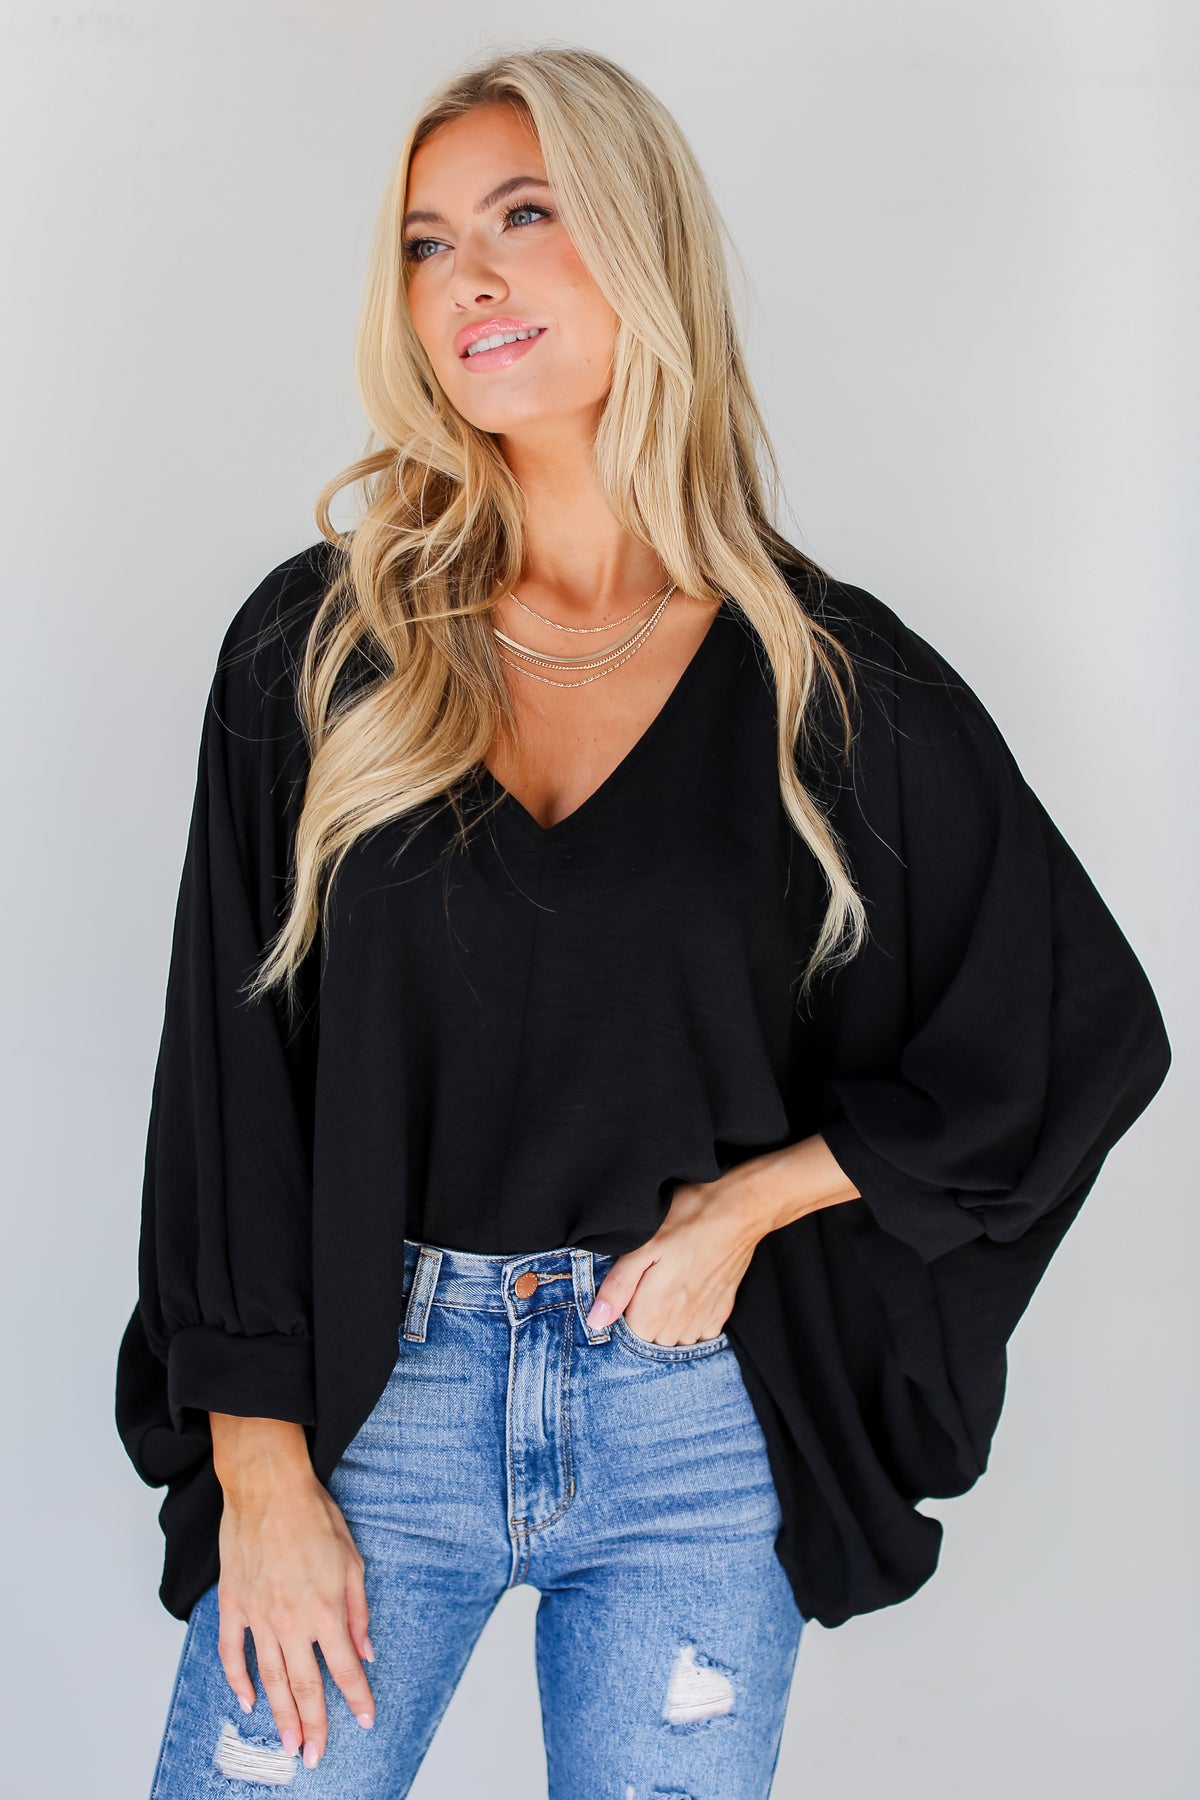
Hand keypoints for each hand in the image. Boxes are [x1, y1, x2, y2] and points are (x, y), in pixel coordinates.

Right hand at [211, 1419, 375, 1770]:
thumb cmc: (313, 1516)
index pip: (344, 1669)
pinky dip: (237, 1680)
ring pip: (269, 1679)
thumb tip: (367, 1651)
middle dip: (314, 1725)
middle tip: (314, 1756)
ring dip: (280, 1715)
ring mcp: (258, 1616)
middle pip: (304, 1685)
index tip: (366, 1720)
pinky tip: (247, 1701)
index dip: (357, 1698)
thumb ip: (359, 1611)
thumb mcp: (352, 1559)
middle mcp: (291, 1621)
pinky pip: (231, 1653)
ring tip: (287, 1744)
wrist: (267, 1487)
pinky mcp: (233, 1605)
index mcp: (325, 1610)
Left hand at [583, 1135, 859, 1343]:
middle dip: (642, 1318)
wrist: (740, 1207)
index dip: (620, 1314)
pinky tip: (687, 1296)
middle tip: (645, 1281)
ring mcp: (705, 1317)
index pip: (627, 1337)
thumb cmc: (688, 1217)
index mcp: (656, 1309)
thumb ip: (618, 1286)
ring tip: (666, 1287)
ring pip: (675, 1339)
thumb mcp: (642, 1244)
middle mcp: (682, 1322)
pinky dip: (691, 1322)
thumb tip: (596, 1320)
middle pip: (650, 1340)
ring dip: (666, 1323)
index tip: (625, 1290)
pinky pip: (701, 1333)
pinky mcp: (723, 1309)